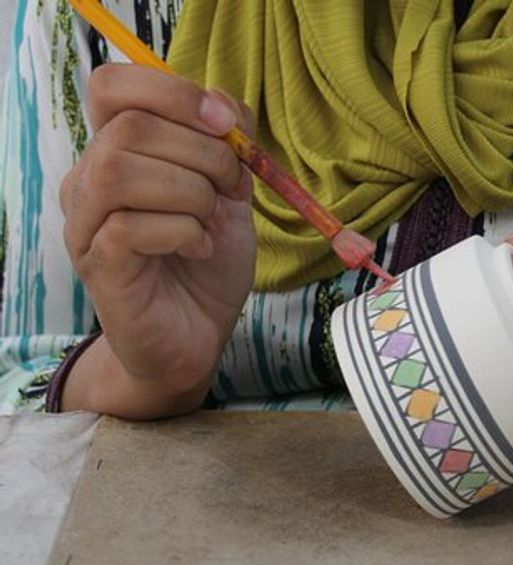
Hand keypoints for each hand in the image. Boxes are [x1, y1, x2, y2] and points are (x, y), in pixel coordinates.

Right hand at [59, 64, 256, 417]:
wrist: (195, 336)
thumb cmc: (206, 265)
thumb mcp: (229, 197)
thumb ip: (227, 149)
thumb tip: (224, 107)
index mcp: (118, 152)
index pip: (114, 86)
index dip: (172, 91)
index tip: (225, 125)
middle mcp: (90, 181)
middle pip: (129, 127)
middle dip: (202, 152)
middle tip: (232, 190)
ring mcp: (86, 224)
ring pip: (120, 171)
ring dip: (189, 192)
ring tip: (212, 222)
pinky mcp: (98, 265)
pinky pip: (131, 227)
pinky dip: (183, 232)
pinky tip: (200, 249)